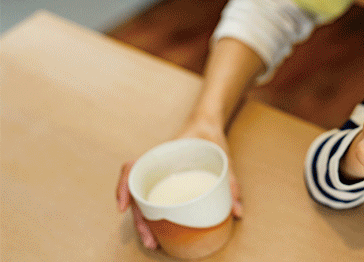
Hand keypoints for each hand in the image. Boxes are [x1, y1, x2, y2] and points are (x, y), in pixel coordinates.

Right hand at [116, 118, 242, 248]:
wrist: (208, 124)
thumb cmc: (210, 136)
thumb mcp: (222, 156)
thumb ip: (230, 182)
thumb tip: (236, 212)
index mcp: (162, 155)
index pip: (131, 168)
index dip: (124, 187)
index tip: (124, 207)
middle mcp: (155, 167)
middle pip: (136, 193)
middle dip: (139, 220)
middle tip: (150, 240)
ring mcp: (158, 175)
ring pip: (143, 200)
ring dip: (144, 222)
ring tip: (154, 241)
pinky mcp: (165, 183)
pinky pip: (153, 199)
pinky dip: (152, 214)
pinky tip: (157, 229)